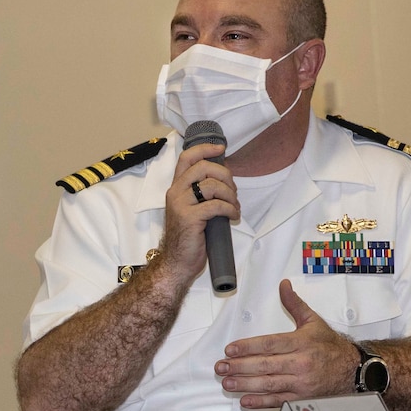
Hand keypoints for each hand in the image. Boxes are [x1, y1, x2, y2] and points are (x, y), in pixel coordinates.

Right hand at [156, 138, 237, 284]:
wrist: (177, 262)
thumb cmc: (188, 237)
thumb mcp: (192, 209)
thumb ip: (201, 193)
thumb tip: (224, 180)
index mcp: (176, 188)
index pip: (187, 158)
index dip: (205, 149)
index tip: (221, 148)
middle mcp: (175, 193)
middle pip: (203, 167)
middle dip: (225, 175)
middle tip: (233, 190)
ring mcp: (180, 205)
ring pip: (211, 185)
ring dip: (230, 194)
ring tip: (234, 206)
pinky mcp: (189, 218)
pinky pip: (216, 205)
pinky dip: (230, 209)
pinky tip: (233, 216)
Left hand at [216, 279, 358, 409]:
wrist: (354, 370)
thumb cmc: (330, 345)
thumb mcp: (313, 321)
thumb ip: (295, 303)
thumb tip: (283, 284)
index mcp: (302, 342)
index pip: (270, 344)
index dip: (248, 347)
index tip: (229, 350)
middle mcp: (302, 363)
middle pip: (266, 365)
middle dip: (240, 367)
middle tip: (220, 367)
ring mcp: (302, 382)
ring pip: (270, 384)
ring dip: (245, 384)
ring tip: (226, 383)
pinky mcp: (303, 398)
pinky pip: (280, 401)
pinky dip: (261, 402)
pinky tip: (245, 400)